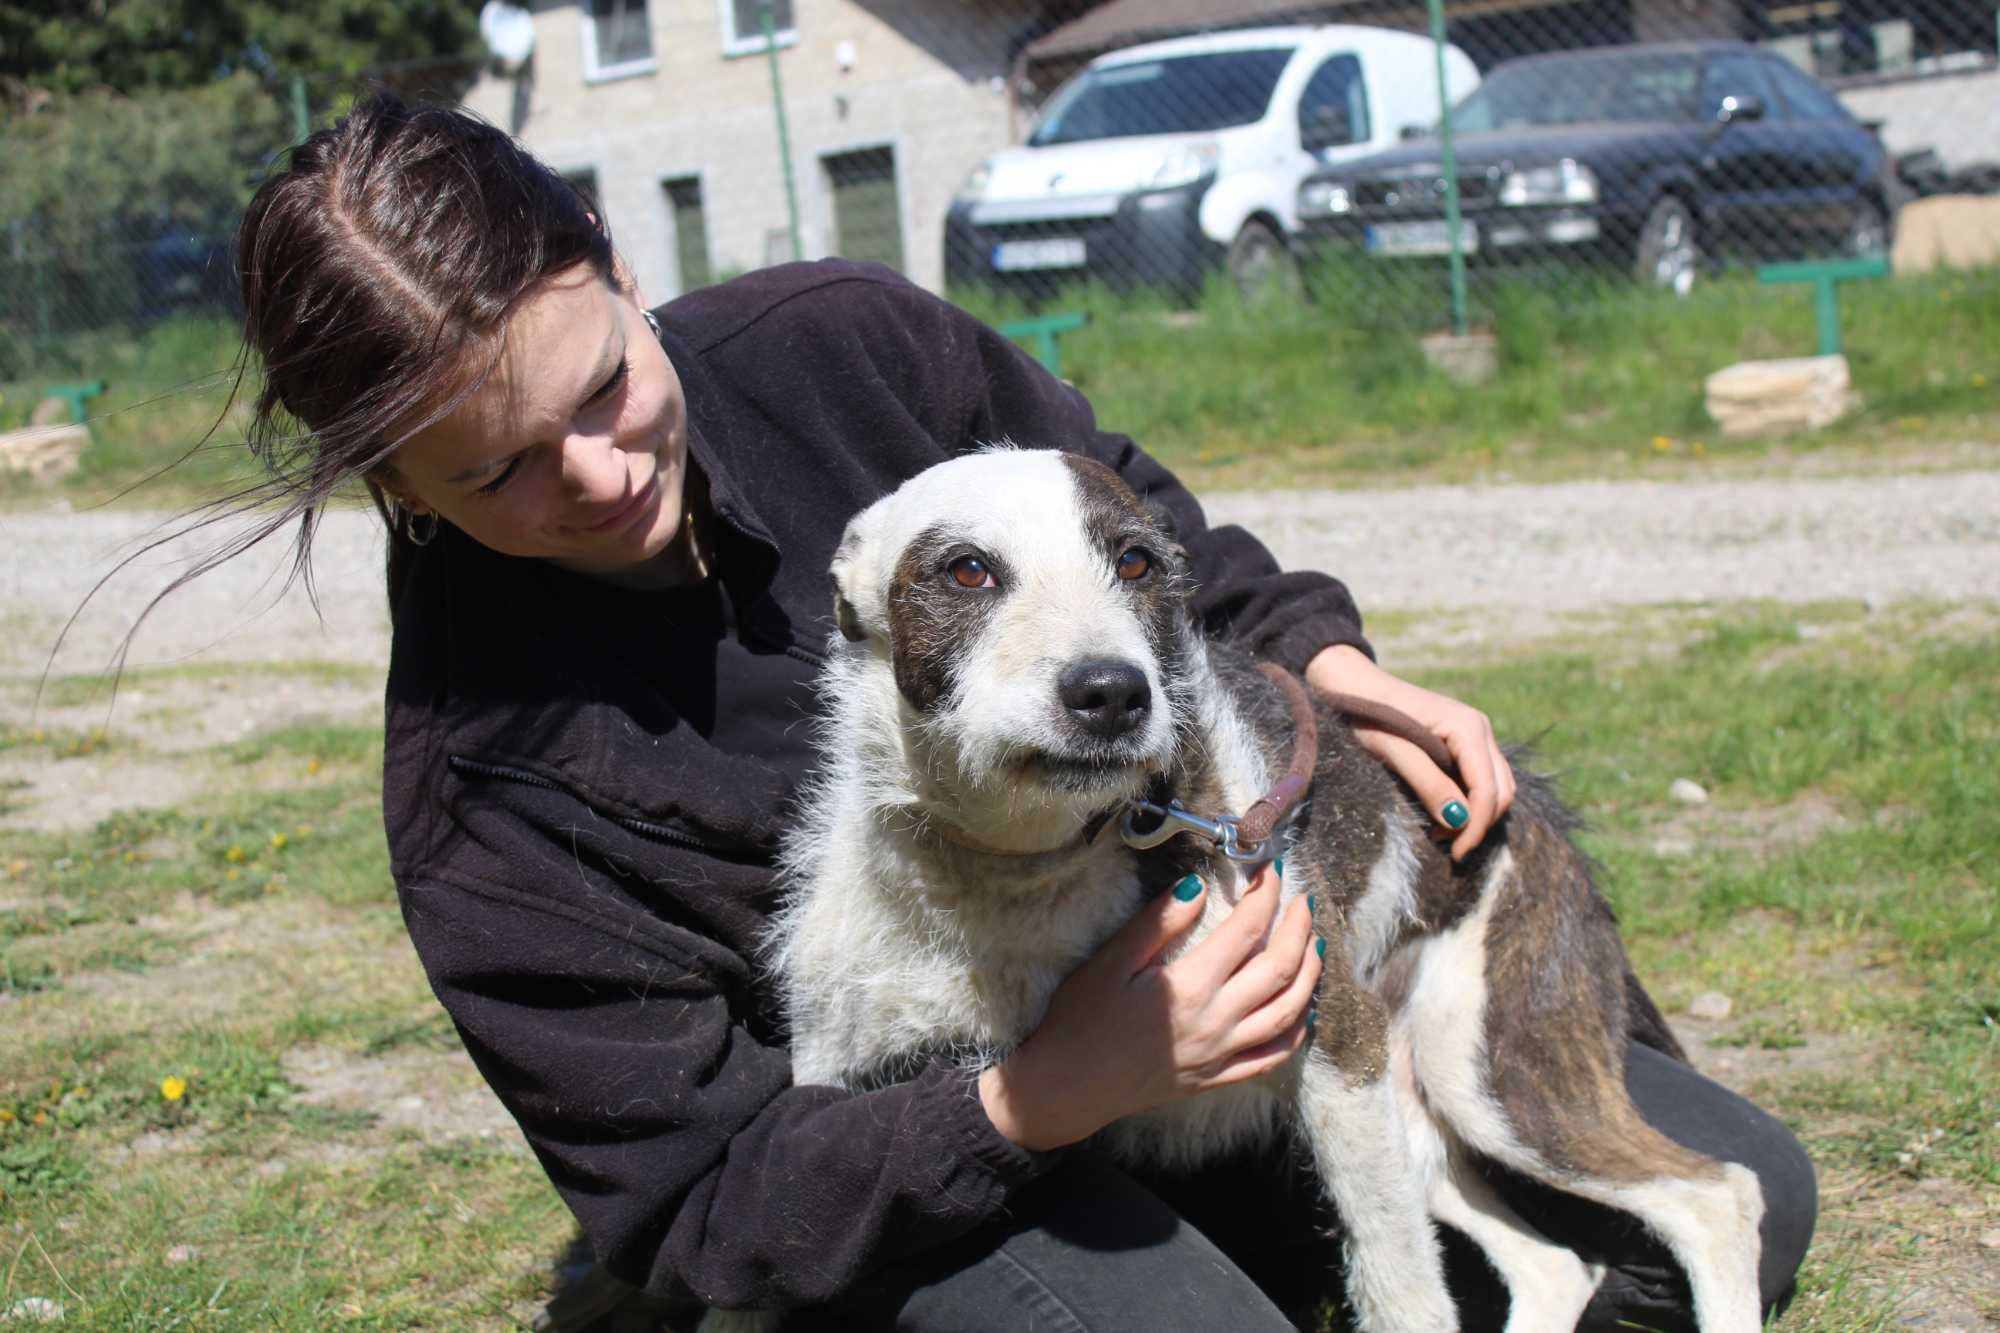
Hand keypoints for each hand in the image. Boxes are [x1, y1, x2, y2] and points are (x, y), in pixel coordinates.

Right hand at [978, 863, 1318, 1151]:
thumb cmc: (1080, 1020)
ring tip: (1315, 945)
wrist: (1065, 1087)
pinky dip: (1297, 1034)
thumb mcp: (1109, 963)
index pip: (1245, 930)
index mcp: (1190, 987)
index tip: (1270, 869)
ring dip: (1310, 976)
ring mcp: (1222, 1054)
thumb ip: (1157, 924)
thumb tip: (1197, 886)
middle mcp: (1217, 1022)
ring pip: (1288, 1013)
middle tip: (1303, 901)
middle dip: (1299, 929)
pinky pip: (1272, 1058)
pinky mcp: (1217, 1078)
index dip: (1265, 896)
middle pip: (1280, 969)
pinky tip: (1305, 1014)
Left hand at [1305, 644, 1516, 860]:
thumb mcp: (1394, 750)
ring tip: (1442, 835)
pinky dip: (1468, 801)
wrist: (1352, 684)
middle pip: (1501, 789)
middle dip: (1480, 823)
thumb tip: (1459, 820)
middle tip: (1449, 848)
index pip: (1488, 788)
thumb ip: (1428, 782)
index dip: (1477, 825)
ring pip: (1495, 785)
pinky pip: (1479, 777)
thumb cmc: (1367, 714)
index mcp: (1468, 727)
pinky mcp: (1462, 742)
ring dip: (1476, 815)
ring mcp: (1474, 734)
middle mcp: (1479, 728)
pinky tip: (1442, 814)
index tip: (1456, 853)